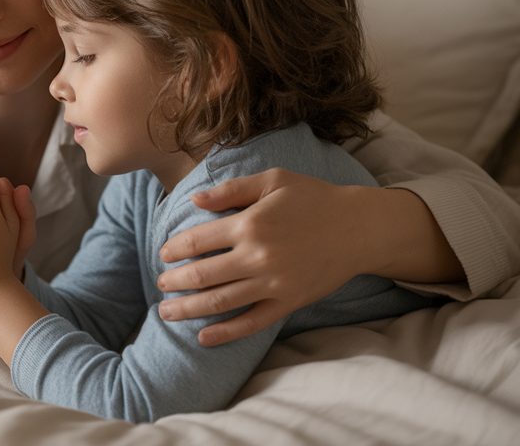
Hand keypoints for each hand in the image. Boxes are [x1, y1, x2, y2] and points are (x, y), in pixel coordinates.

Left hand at [155, 168, 366, 345]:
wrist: (359, 228)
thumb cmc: (314, 198)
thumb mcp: (272, 181)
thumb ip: (230, 190)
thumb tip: (193, 200)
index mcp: (249, 224)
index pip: (196, 241)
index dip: (173, 249)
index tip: (163, 254)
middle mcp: (257, 256)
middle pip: (201, 275)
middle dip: (174, 282)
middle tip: (160, 285)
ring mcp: (273, 283)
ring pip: (219, 302)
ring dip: (188, 309)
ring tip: (166, 313)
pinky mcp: (288, 302)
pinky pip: (251, 322)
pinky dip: (225, 333)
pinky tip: (203, 337)